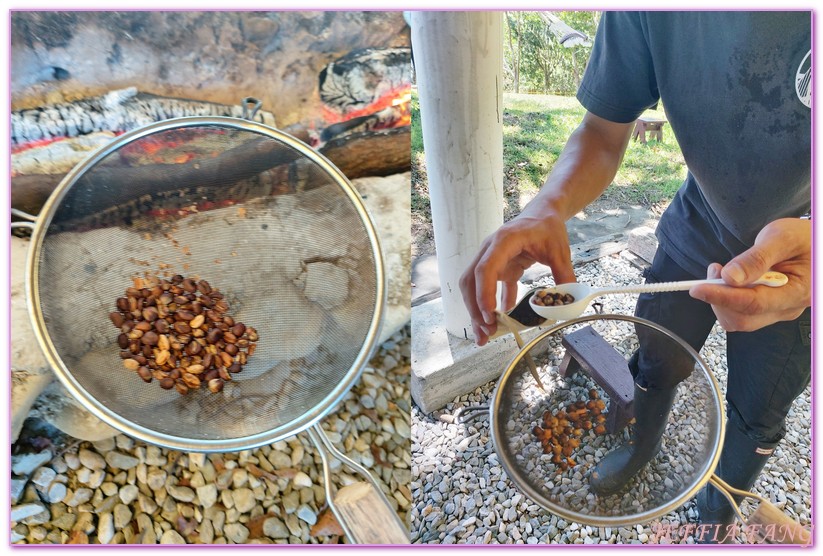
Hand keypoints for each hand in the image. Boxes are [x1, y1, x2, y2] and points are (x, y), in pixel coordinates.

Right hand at [459, 213, 576, 344]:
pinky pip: (490, 289)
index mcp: (504, 241)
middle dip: (475, 308)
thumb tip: (568, 302)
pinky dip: (492, 306)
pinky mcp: (499, 269)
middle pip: (472, 281)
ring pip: (474, 286)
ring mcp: (492, 259)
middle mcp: (490, 250)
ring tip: (486, 334)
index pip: (485, 269)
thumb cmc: (548, 227)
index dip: (484, 293)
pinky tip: (499, 324)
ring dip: (477, 310)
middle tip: (486, 331)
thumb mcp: (560, 250)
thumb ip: (564, 275)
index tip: (490, 315)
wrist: (543, 214)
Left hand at [689, 218, 810, 331]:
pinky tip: (728, 280)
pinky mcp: (768, 309)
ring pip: (738, 319)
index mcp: (798, 292)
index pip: (754, 303)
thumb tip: (730, 277)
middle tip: (715, 270)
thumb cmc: (804, 238)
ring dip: (720, 298)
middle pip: (743, 318)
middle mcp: (788, 308)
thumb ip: (757, 257)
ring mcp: (778, 311)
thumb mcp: (782, 237)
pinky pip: (740, 313)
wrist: (815, 244)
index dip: (722, 297)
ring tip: (722, 272)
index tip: (697, 288)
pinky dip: (726, 299)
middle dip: (719, 298)